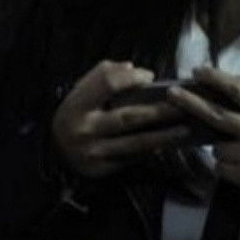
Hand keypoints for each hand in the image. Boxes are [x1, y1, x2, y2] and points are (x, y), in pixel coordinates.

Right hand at [51, 60, 189, 177]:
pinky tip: (168, 143)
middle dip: (159, 111)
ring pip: (136, 143)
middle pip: (129, 117)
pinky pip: (132, 158)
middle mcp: (86, 129)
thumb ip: (104, 75)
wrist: (54, 151)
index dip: (131, 78)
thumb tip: (135, 70)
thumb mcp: (80, 90)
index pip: (107, 84)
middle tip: (183, 104)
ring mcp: (95, 152)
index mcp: (77, 104)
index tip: (150, 76)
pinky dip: (151, 150)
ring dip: (163, 136)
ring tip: (185, 128)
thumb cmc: (74, 114)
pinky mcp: (103, 169)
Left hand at [169, 67, 239, 187]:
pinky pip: (222, 168)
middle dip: (191, 102)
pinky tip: (239, 168)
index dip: (216, 78)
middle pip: (217, 113)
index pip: (237, 90)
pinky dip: (226, 168)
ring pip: (217, 147)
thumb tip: (227, 98)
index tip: (198, 70)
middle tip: (172, 94)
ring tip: (236, 153)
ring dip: (220, 149)